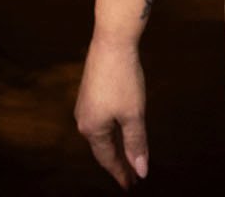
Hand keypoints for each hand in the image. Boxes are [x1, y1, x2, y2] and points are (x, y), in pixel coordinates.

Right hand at [74, 36, 149, 187]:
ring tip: (127, 158)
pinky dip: (112, 132)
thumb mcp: (134, 115)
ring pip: (101, 135)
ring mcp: (85, 106)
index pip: (108, 159)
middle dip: (118, 163)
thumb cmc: (123, 78)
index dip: (121, 173)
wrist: (112, 42)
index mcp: (92, 129)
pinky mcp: (89, 93)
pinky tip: (119, 131)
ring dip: (115, 147)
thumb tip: (141, 170)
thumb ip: (137, 144)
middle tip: (131, 177)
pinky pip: (100, 121)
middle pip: (102, 149)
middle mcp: (83, 120)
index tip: (131, 185)